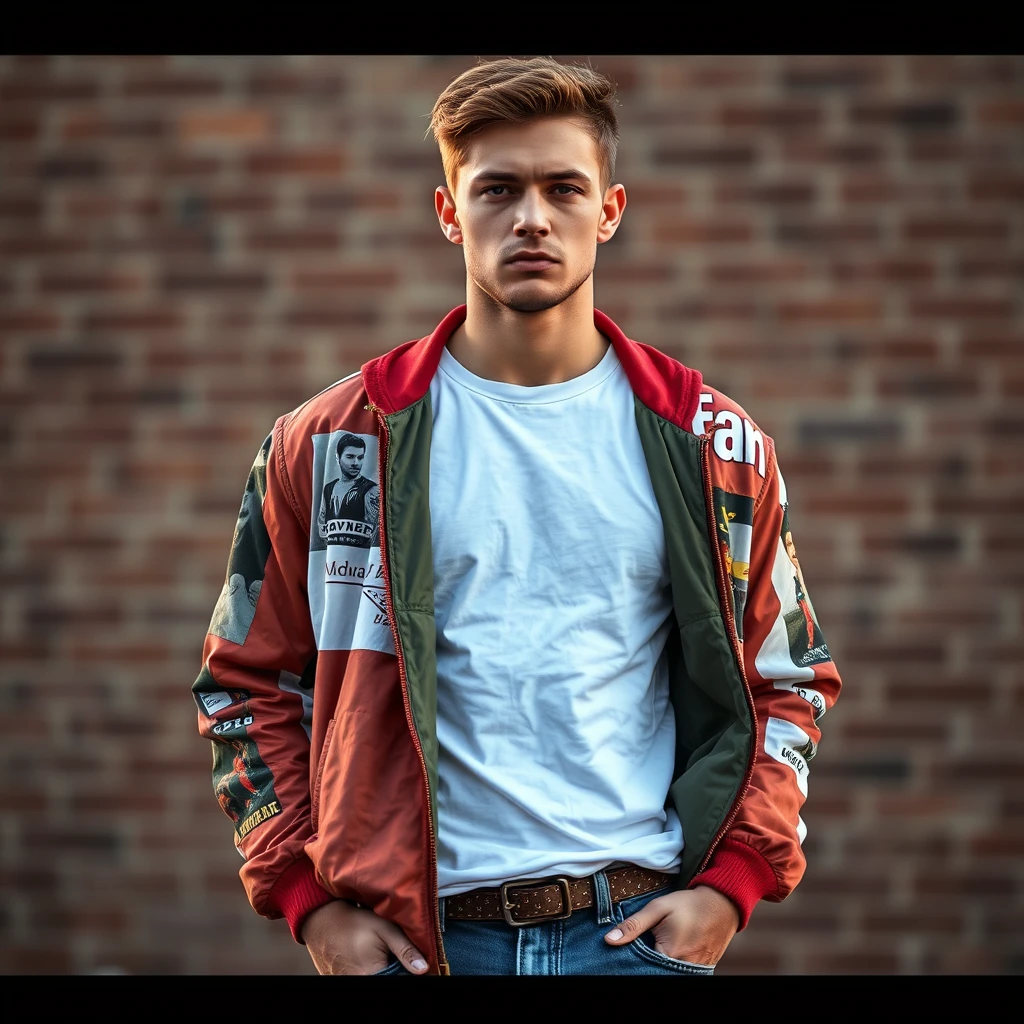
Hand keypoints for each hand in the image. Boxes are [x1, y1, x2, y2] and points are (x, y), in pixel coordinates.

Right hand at [300, 900, 429, 975]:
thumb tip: (423, 968)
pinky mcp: (340, 982)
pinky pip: (363, 979)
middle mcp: (358, 985)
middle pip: (386, 980)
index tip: (410, 963)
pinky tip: (367, 957)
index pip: (398, 981)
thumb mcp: (384, 929)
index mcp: (371, 976)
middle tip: (389, 953)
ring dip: (382, 971)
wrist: (322, 921)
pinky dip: (369, 971)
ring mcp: (347, 985)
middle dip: (394, 971)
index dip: (406, 972)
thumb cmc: (354, 922)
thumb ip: (405, 949)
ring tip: (377, 953)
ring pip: (375, 980)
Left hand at [603, 885, 739, 965]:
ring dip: (661, 961)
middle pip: (655, 970)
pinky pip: (682, 971)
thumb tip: (609, 940)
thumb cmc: (688, 904)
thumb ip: (633, 925)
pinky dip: (674, 962)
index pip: (641, 966)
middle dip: (647, 960)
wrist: (722, 904)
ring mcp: (695, 971)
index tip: (632, 946)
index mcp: (669, 954)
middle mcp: (682, 968)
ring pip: (668, 971)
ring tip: (663, 941)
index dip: (633, 956)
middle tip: (652, 939)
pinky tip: (674, 947)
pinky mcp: (703, 969)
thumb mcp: (658, 908)